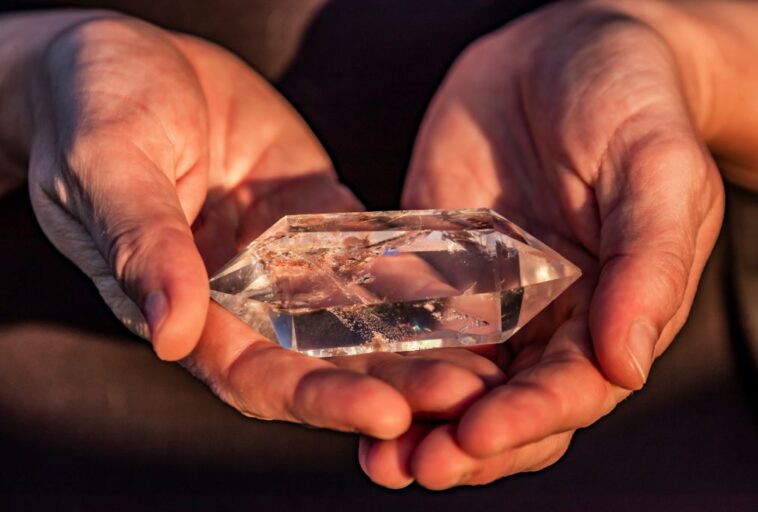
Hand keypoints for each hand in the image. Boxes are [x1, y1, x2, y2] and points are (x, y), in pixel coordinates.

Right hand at [10, 13, 501, 437]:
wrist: (130, 59)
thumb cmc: (96, 111)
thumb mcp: (110, 170)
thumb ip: (143, 247)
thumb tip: (171, 334)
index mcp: (189, 309)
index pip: (258, 379)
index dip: (322, 400)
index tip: (389, 412)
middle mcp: (244, 300)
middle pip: (326, 363)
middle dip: (395, 385)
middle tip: (465, 395)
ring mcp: (288, 261)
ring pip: (359, 320)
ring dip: (418, 347)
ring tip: (485, 361)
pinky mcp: (320, 218)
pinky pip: (372, 257)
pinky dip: (416, 281)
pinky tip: (468, 296)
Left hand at [361, 0, 724, 486]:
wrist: (563, 50)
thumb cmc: (630, 101)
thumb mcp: (656, 169)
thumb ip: (649, 265)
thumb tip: (623, 367)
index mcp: (609, 310)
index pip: (570, 390)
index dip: (525, 421)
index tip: (475, 437)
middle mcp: (546, 318)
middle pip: (506, 405)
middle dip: (462, 442)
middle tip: (413, 465)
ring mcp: (487, 295)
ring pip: (452, 379)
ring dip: (415, 421)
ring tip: (376, 453)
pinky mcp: (436, 265)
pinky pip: (407, 320)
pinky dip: (382, 358)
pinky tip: (347, 380)